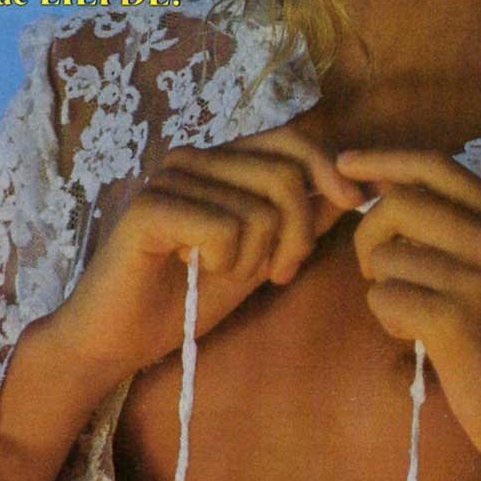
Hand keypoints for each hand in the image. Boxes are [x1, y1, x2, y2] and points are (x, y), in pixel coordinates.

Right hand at [47, 122, 364, 382]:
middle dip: (298, 233)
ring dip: (257, 256)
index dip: (332, 169)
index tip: (359, 204)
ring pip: (260, 208)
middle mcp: (194, 157)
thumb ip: (304, 219)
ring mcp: (169, 178)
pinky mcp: (148, 208)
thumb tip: (363, 187)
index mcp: (220, 161)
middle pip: (285, 174)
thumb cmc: (188, 296)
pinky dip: (224, 260)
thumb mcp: (263, 255)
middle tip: (279, 273)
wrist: (117, 339)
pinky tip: (198, 270)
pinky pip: (224, 228)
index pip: (291, 141)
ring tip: (227, 273)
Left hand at [337, 148, 480, 476]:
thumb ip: (452, 226)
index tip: (344, 164)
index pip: (434, 166)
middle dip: (369, 234)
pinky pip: (384, 296)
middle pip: (399, 203)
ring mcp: (480, 280)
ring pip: (386, 255)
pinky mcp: (456, 320)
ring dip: (382, 286)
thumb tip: (383, 186)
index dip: (383, 159)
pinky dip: (386, 317)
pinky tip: (414, 336)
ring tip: (412, 314)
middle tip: (377, 271)